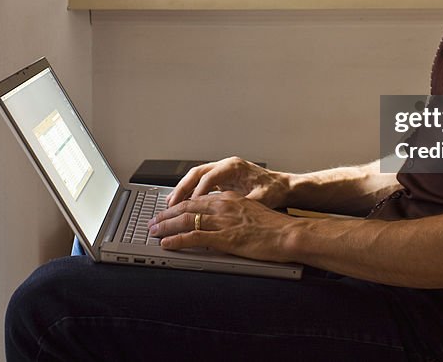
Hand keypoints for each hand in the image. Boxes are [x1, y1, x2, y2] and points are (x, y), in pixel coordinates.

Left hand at [149, 191, 296, 262]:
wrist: (289, 234)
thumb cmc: (275, 227)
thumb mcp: (251, 211)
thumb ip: (233, 212)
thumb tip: (219, 220)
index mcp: (229, 198)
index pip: (196, 199)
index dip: (178, 205)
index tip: (166, 211)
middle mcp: (223, 205)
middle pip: (186, 207)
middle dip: (166, 214)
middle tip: (152, 221)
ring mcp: (223, 221)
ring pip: (186, 220)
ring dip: (166, 226)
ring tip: (153, 231)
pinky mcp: (225, 238)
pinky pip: (194, 237)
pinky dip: (177, 240)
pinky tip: (167, 243)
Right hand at [166, 157, 291, 208]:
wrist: (283, 186)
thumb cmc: (274, 190)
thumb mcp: (261, 198)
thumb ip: (245, 203)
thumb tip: (232, 212)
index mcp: (234, 167)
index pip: (210, 176)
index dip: (198, 191)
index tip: (190, 205)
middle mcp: (225, 165)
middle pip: (197, 173)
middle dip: (182, 189)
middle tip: (171, 205)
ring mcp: (222, 170)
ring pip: (195, 177)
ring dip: (182, 190)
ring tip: (171, 205)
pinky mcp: (221, 178)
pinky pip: (200, 183)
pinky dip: (189, 192)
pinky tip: (182, 204)